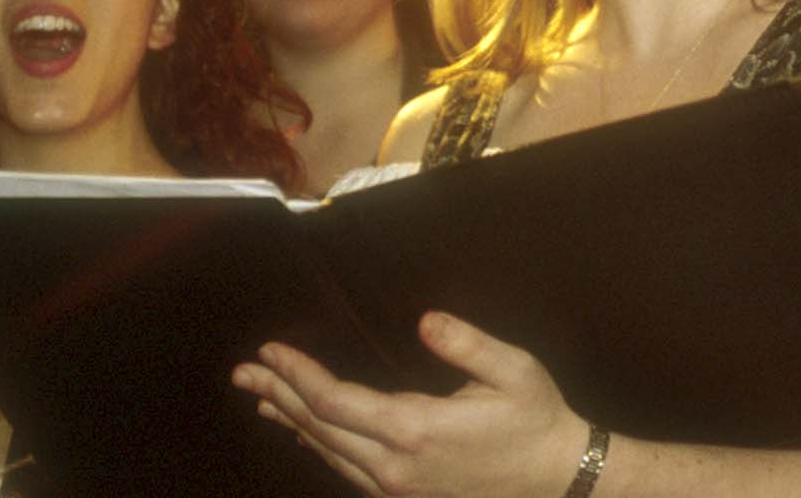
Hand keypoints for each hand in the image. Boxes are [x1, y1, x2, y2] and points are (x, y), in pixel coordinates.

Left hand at [232, 311, 590, 497]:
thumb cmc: (538, 420)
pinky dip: (317, 445)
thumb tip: (425, 319)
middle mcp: (394, 466)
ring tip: (262, 398)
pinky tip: (306, 431)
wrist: (557, 483)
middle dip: (278, 395)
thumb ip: (467, 343)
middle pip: (317, 428)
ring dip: (291, 421)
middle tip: (243, 372)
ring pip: (327, 453)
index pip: (333, 401)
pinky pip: (345, 470)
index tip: (270, 350)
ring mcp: (395, 489)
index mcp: (415, 430)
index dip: (296, 375)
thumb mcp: (515, 371)